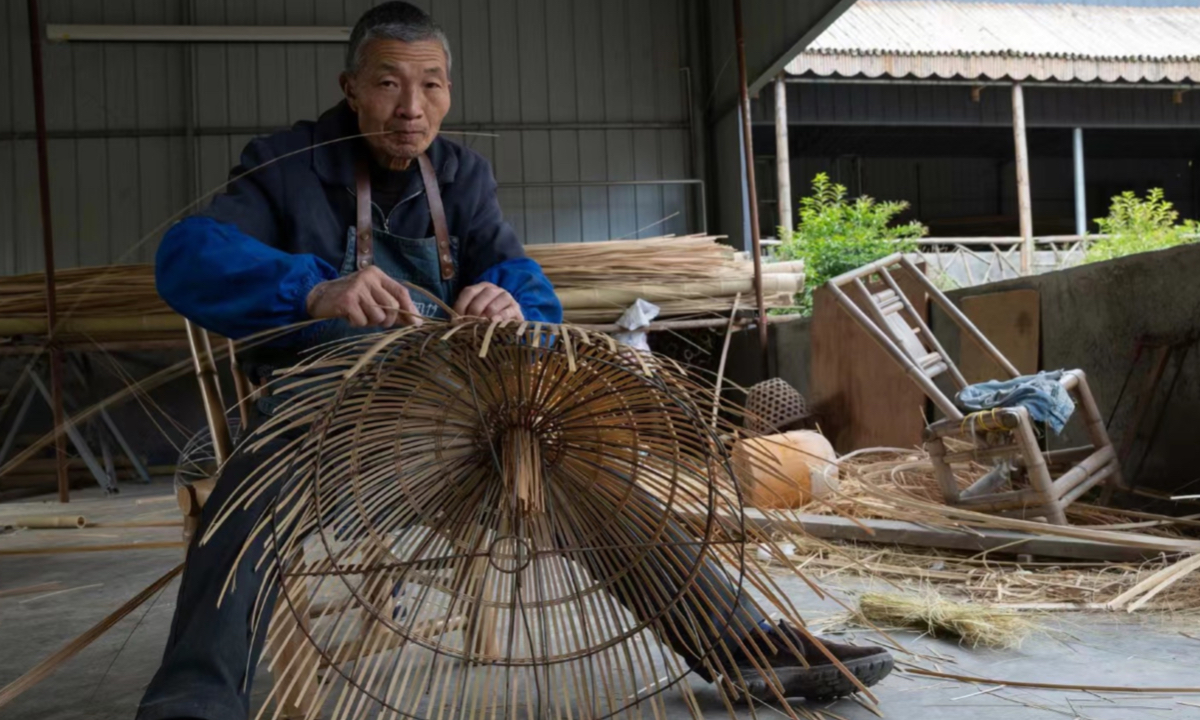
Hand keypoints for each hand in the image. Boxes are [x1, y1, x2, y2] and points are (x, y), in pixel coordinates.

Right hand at [305, 266, 422, 327]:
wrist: (319, 296)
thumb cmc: (350, 298)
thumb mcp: (372, 296)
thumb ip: (392, 305)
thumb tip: (416, 321)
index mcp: (377, 274)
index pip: (401, 291)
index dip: (410, 308)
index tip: (416, 323)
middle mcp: (368, 277)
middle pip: (392, 306)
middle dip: (388, 320)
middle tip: (376, 321)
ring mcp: (357, 288)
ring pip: (378, 316)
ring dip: (370, 322)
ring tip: (359, 315)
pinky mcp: (347, 300)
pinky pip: (362, 321)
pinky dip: (357, 323)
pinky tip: (349, 316)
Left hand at [453, 282, 523, 321]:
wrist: (508, 323)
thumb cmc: (487, 318)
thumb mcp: (474, 314)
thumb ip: (465, 315)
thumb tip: (456, 323)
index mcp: (480, 288)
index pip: (468, 292)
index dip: (461, 306)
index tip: (457, 320)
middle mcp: (493, 289)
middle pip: (482, 296)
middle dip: (474, 311)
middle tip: (471, 324)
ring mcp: (506, 297)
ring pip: (494, 303)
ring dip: (486, 315)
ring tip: (482, 325)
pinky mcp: (515, 308)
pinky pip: (507, 311)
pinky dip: (499, 317)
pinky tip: (494, 323)